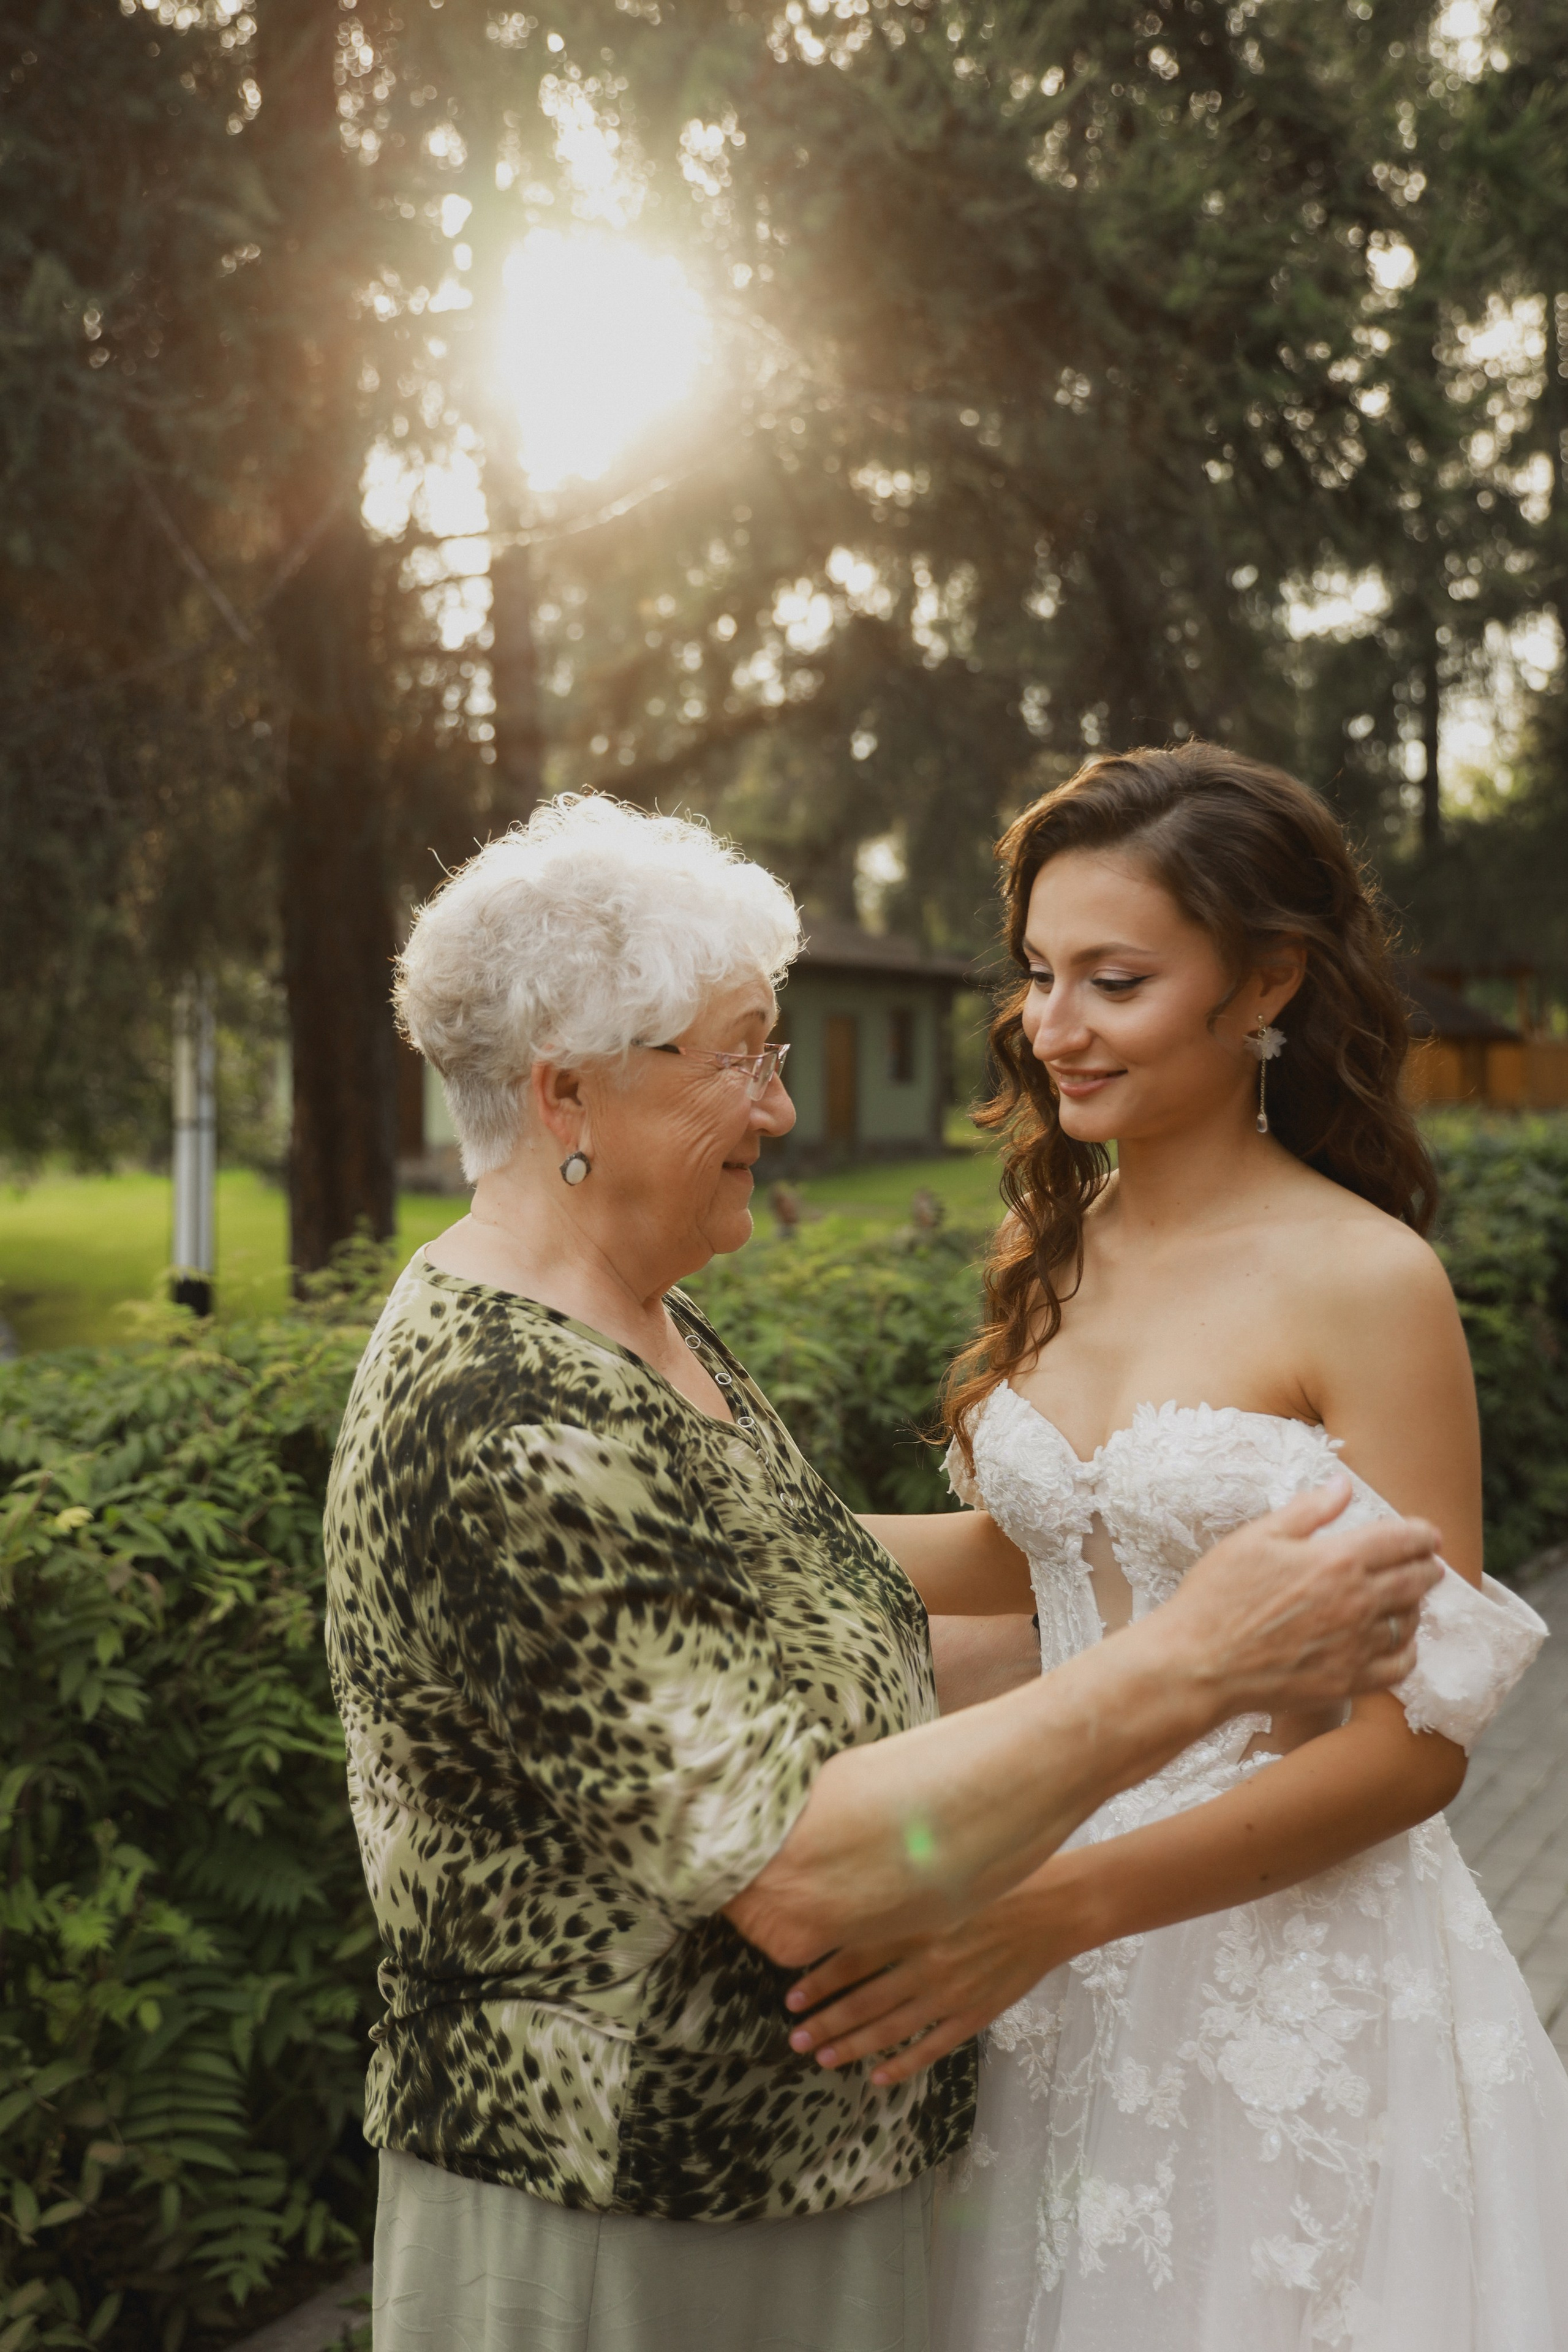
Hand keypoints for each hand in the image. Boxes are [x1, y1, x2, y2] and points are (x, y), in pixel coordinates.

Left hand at [782, 1866, 1084, 2087]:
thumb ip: (900, 1900)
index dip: (819, 1981)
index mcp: (917, 1924)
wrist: (1055, 1908)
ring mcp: (953, 1993)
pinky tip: (878, 2077)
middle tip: (795, 2038)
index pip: (853, 1958)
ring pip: (891, 2029)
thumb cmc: (998, 1885)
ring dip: (853, 2046)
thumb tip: (851, 1911)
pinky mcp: (976, 2015)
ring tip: (823, 2057)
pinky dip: (903, 2065)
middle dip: (825, 2022)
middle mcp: (929, 1961)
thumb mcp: (942, 1882)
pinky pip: (932, 2047)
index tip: (791, 1997)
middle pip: (864, 2000)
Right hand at [1165, 1476, 1441, 1717]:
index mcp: (1337, 1560)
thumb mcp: (1257, 1537)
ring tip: (1410, 1600)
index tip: (1429, 1534)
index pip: (1400, 1540)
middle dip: (1428, 1567)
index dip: (1421, 1534)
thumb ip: (1308, 1511)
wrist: (1199, 1662)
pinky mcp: (1348, 1681)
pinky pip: (1398, 1667)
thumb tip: (1344, 1486)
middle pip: (1415, 1580)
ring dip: (1415, 1606)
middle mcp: (1357, 1602)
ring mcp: (1356, 1646)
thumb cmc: (1219, 1595)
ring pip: (1408, 1622)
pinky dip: (1405, 1651)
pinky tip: (1397, 1643)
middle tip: (1432, 1563)